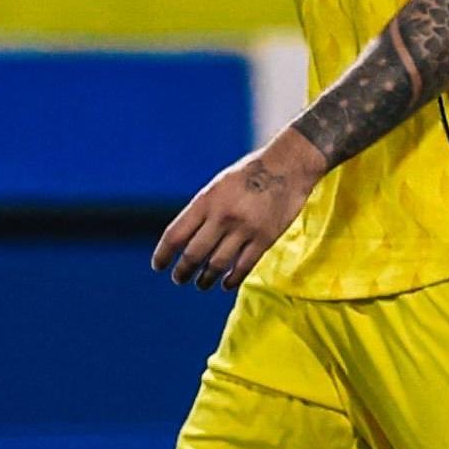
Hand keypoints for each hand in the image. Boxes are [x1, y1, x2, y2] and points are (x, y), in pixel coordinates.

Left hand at [152, 132, 327, 289]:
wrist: (290, 164)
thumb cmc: (251, 173)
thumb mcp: (218, 185)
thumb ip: (203, 211)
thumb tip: (187, 240)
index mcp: (206, 201)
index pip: (175, 235)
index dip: (162, 255)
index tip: (158, 266)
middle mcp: (222, 216)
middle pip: (193, 255)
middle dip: (182, 272)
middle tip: (179, 279)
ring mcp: (245, 228)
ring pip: (217, 265)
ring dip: (205, 279)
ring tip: (201, 284)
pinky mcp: (265, 237)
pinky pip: (244, 266)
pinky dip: (232, 279)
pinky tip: (226, 283)